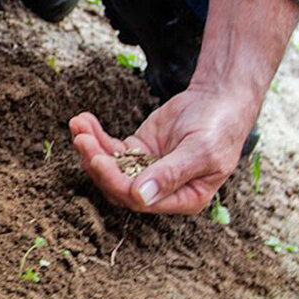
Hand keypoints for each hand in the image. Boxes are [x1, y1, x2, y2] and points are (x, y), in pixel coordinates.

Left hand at [69, 84, 259, 213]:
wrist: (220, 99)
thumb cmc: (219, 128)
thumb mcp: (201, 151)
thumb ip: (171, 174)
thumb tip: (140, 197)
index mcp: (182, 199)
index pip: (139, 200)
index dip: (115, 182)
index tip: (99, 159)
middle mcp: (160, 190)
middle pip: (118, 185)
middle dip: (96, 163)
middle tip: (82, 139)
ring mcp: (145, 170)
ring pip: (109, 167)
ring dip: (90, 148)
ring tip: (78, 125)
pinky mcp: (137, 150)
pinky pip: (110, 148)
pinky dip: (95, 136)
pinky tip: (83, 120)